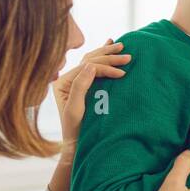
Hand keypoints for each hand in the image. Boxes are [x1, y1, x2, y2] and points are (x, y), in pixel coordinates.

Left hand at [53, 39, 131, 162]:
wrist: (76, 145)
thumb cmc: (76, 131)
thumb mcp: (75, 110)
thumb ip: (80, 86)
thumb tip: (91, 65)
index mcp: (62, 83)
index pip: (87, 68)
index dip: (105, 67)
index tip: (123, 73)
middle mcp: (66, 79)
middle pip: (89, 61)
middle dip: (109, 57)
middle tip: (128, 56)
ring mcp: (74, 81)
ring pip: (92, 60)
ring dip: (107, 53)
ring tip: (122, 46)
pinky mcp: (83, 85)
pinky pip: (93, 67)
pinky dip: (102, 57)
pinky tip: (108, 45)